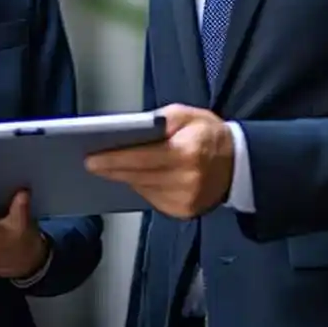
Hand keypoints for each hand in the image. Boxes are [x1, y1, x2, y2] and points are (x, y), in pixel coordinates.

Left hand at [85, 104, 232, 218]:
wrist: (237, 164)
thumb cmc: (209, 135)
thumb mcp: (188, 115)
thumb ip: (161, 119)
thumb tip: (133, 129)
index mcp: (188, 153)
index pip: (142, 158)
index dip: (115, 158)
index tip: (92, 158)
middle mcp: (187, 180)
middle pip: (138, 176)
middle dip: (112, 169)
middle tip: (91, 163)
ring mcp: (185, 200)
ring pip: (142, 189)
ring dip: (124, 178)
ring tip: (106, 167)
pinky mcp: (183, 212)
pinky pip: (152, 199)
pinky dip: (140, 187)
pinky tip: (131, 177)